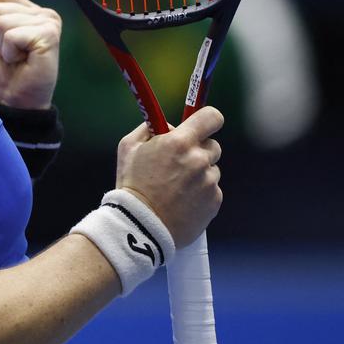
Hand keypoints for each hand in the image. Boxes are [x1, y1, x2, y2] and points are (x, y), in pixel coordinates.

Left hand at [0, 0, 61, 109]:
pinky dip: (10, 52)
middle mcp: (40, 12)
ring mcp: (47, 21)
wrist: (13, 100)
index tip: (0, 41)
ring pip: (2, 20)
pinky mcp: (49, 34)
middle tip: (9, 53)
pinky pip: (12, 35)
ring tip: (16, 57)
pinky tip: (23, 60)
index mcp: (26, 9)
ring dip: (2, 45)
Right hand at [115, 107, 223, 246]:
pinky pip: (212, 191)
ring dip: (199, 175)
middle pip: (213, 146)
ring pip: (211, 170)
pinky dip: (200, 194)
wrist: (141, 226)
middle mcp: (198, 160)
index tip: (203, 124)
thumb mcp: (128, 148)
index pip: (211, 117)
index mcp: (179, 142)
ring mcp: (209, 182)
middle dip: (199, 151)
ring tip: (176, 189)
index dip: (208, 119)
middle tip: (180, 163)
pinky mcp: (214, 202)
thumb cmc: (132, 185)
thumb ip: (149, 129)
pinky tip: (182, 202)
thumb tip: (168, 126)